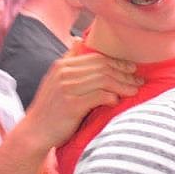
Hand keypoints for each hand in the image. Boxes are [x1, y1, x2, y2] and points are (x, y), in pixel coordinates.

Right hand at [24, 44, 142, 150]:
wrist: (34, 133)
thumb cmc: (51, 109)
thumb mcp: (55, 81)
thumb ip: (69, 63)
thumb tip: (79, 40)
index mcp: (62, 65)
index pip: (96, 58)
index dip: (117, 62)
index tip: (131, 69)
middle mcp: (63, 73)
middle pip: (103, 67)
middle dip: (124, 73)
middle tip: (139, 81)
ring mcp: (66, 88)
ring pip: (104, 80)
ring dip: (123, 85)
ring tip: (135, 91)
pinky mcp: (71, 104)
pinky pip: (99, 96)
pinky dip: (112, 97)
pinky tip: (118, 101)